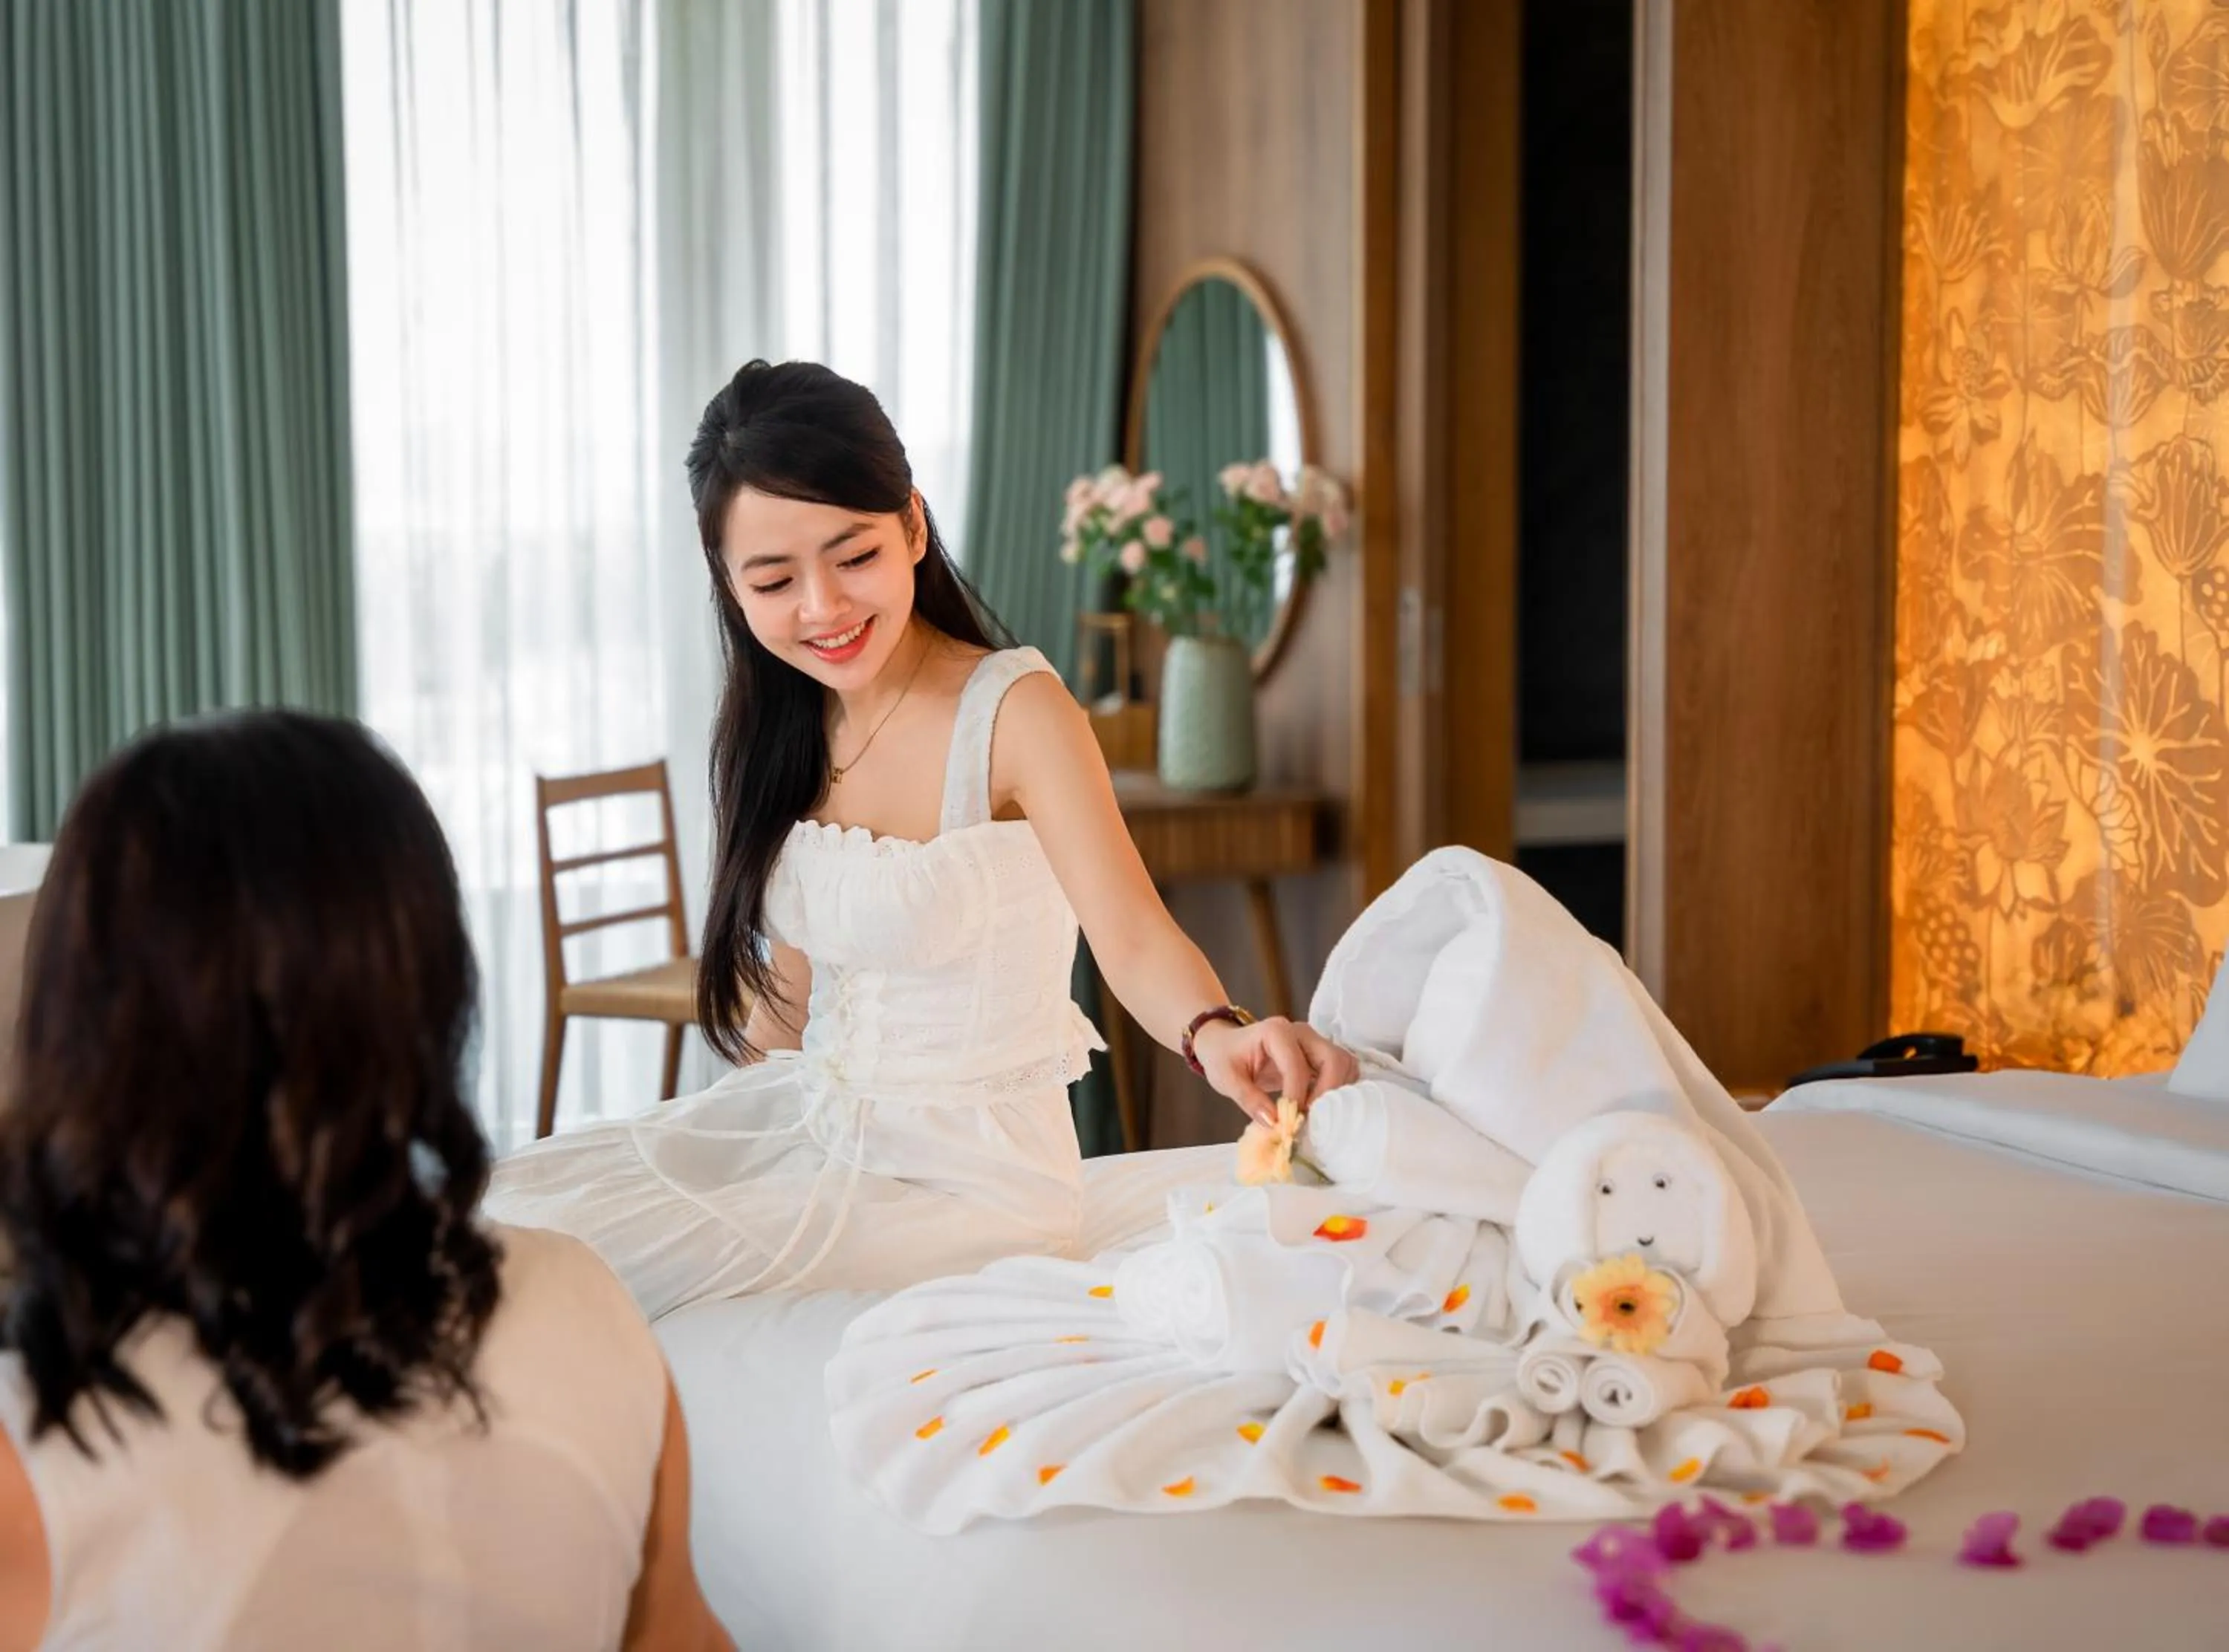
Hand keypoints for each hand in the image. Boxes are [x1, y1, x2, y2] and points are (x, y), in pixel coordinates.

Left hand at [1191, 1015, 1360, 1127]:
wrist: (1225, 1045)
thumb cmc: (1224, 1057)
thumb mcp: (1226, 1079)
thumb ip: (1249, 1100)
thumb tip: (1274, 1123)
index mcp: (1275, 1032)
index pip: (1297, 1064)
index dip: (1297, 1095)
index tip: (1289, 1120)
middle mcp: (1301, 1032)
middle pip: (1333, 1059)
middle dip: (1326, 1093)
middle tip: (1308, 1118)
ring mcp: (1314, 1042)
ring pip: (1344, 1064)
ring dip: (1336, 1092)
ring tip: (1314, 1114)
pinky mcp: (1319, 1054)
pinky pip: (1342, 1070)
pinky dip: (1337, 1090)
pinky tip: (1319, 1107)